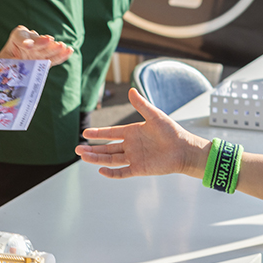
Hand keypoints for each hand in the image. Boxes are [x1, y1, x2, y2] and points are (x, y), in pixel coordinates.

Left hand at [0, 26, 72, 65]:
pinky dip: (60, 55)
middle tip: (50, 41)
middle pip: (35, 40)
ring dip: (54, 48)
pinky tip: (69, 51)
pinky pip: (53, 56)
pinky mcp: (44, 57)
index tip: (28, 46)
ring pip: (46, 48)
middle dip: (42, 42)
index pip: (20, 37)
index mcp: (14, 39)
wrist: (5, 68)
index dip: (25, 41)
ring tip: (63, 47)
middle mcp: (27, 40)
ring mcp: (37, 48)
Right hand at [75, 87, 209, 178]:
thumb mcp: (155, 116)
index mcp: (132, 132)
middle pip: (107, 148)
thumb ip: (142, 105)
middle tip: (77, 148)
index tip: (85, 133)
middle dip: (92, 148)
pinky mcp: (139, 169)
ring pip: (110, 159)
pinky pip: (122, 172)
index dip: (98, 133)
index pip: (111, 133)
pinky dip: (112, 173)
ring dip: (96, 158)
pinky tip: (101, 170)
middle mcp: (131, 145)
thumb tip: (131, 90)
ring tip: (82, 156)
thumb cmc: (172, 131)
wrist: (185, 150)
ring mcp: (134, 158)